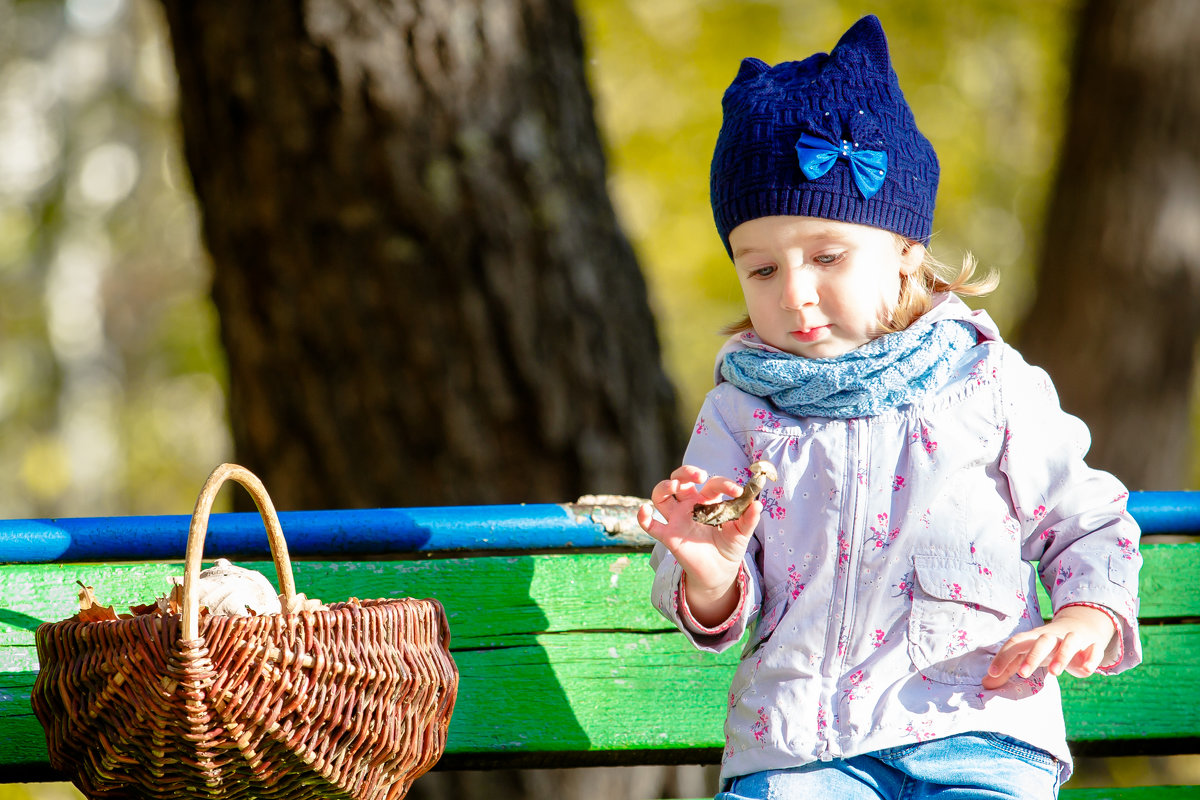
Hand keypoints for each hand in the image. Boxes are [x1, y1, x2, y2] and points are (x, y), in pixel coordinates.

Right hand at [638, 465, 761, 625]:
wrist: (720, 572)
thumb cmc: (730, 546)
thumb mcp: (742, 533)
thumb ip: (748, 519)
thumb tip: (758, 504)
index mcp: (708, 500)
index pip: (712, 484)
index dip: (724, 484)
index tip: (737, 492)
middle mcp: (690, 505)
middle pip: (680, 479)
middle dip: (686, 472)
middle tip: (699, 475)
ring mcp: (677, 519)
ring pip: (661, 495)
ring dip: (664, 487)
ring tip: (674, 486)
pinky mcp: (668, 536)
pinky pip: (650, 525)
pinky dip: (643, 517)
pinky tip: (645, 511)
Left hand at [982, 605, 1116, 689]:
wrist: (1080, 627)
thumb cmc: (1047, 646)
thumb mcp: (1027, 654)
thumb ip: (1009, 668)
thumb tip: (986, 684)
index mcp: (1033, 638)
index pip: (1016, 643)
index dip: (1003, 657)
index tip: (992, 673)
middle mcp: (1053, 636)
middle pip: (1042, 641)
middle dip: (1032, 656)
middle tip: (1023, 674)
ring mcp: (1073, 639)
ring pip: (1068, 642)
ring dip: (1061, 656)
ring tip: (1054, 673)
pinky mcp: (1092, 646)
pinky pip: (1093, 649)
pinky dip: (1091, 657)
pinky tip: (1085, 670)